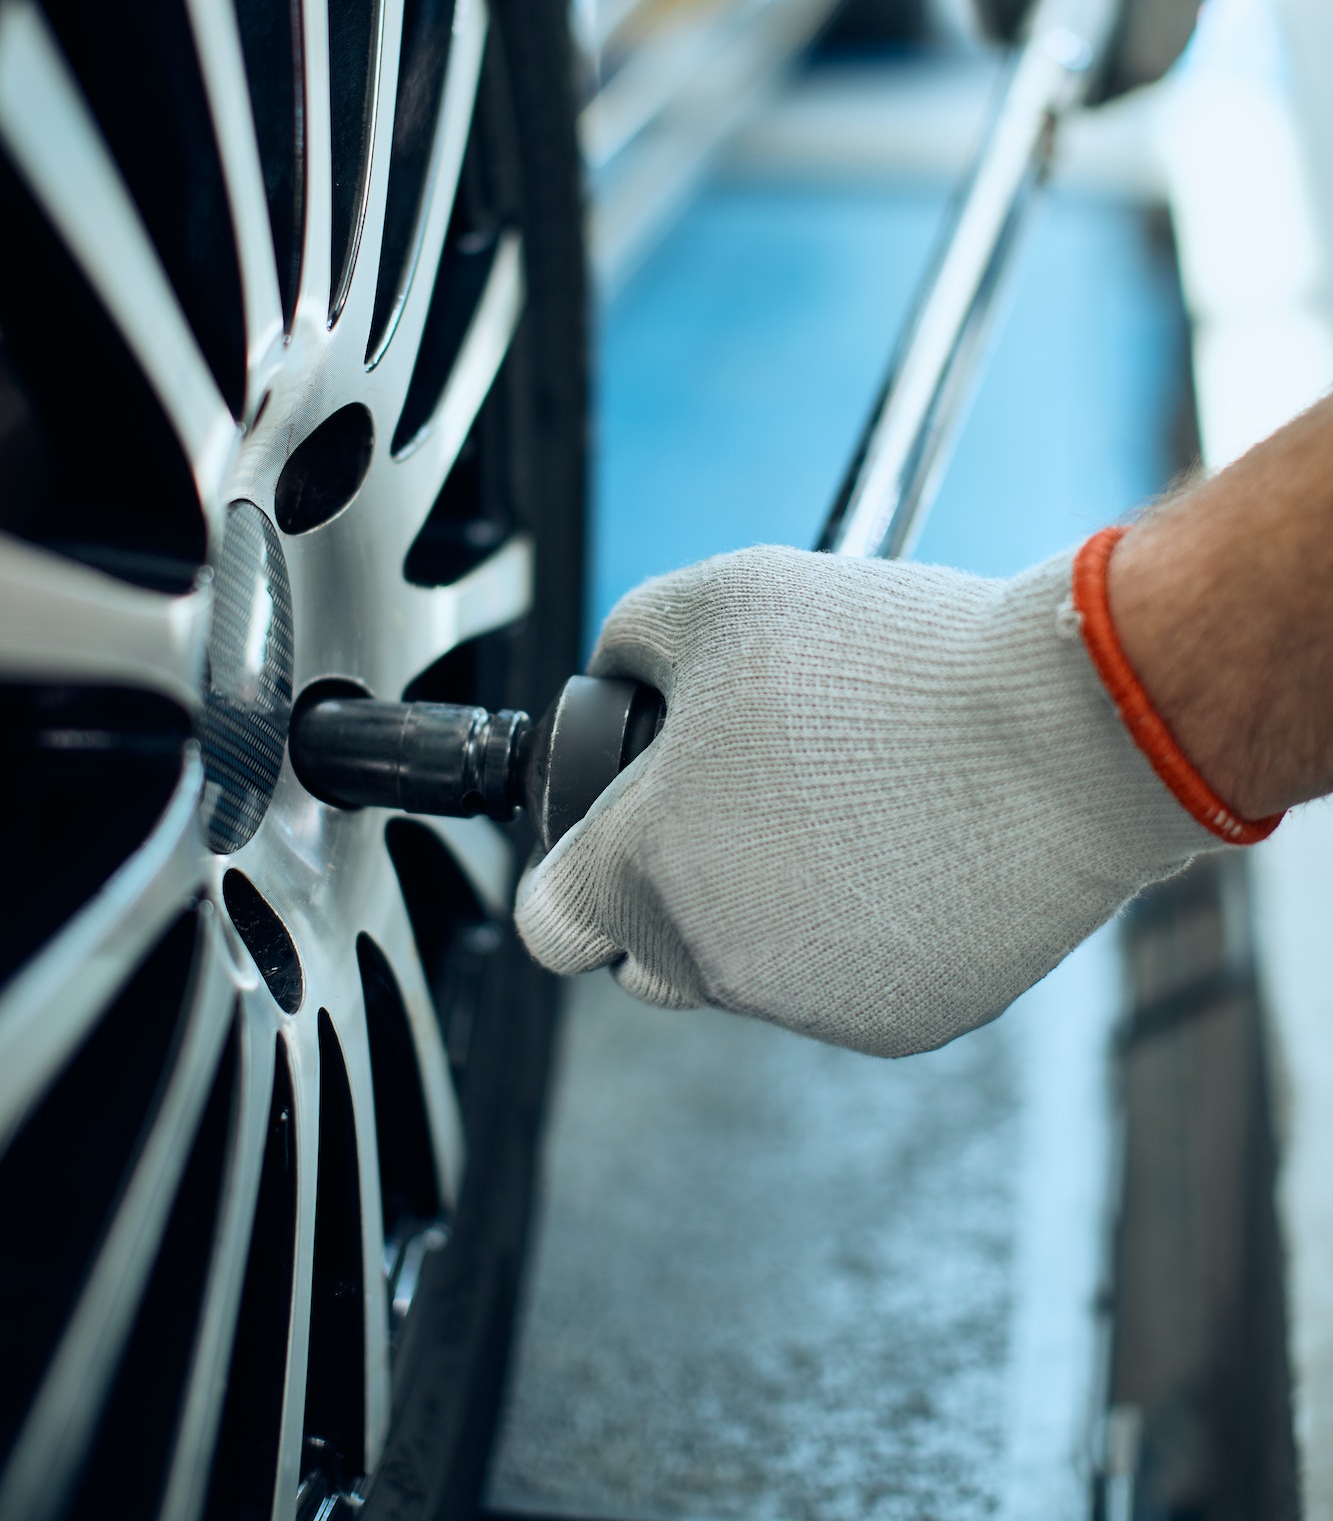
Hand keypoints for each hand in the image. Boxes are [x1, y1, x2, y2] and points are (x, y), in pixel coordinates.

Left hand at [515, 545, 1203, 1056]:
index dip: (575, 870)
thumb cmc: (890, 663)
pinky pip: (850, 982)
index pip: (551, 923)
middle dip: (672, 890)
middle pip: (649, 954)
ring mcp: (813, 1005)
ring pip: (752, 969)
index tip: (622, 829)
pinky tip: (913, 846)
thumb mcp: (720, 598)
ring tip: (851, 801)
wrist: (1066, 731)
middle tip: (746, 799)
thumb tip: (619, 674)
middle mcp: (714, 961)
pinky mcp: (906, 1021)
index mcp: (645, 869)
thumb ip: (630, 641)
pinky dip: (865, 931)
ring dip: (773, 906)